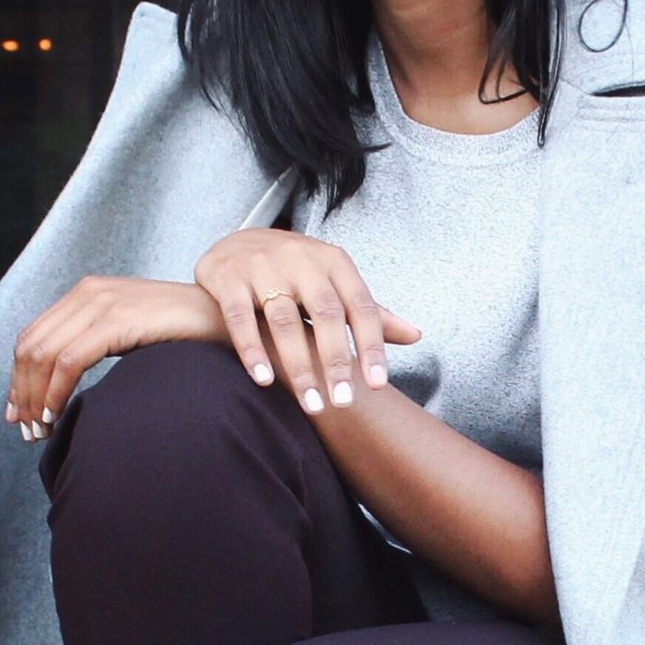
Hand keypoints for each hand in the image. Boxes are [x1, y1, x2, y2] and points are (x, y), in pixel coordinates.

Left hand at [4, 277, 225, 439]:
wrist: (223, 317)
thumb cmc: (181, 332)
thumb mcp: (128, 332)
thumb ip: (93, 343)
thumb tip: (59, 381)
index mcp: (86, 292)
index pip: (32, 337)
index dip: (18, 378)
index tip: (17, 413)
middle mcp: (88, 292)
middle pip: (31, 347)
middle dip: (22, 393)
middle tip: (26, 429)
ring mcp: (102, 302)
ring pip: (44, 355)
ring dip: (35, 398)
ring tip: (40, 429)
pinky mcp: (117, 319)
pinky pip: (69, 360)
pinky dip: (55, 391)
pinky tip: (56, 413)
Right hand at [192, 225, 421, 411]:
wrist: (234, 242)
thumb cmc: (293, 271)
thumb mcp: (333, 282)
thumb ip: (369, 312)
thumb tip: (415, 336)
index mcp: (334, 262)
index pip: (360, 306)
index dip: (371, 345)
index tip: (377, 385)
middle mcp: (301, 260)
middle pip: (325, 313)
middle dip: (336, 360)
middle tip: (343, 402)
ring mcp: (262, 267)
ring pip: (284, 319)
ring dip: (298, 364)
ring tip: (310, 403)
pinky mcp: (228, 278)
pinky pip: (240, 317)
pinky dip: (252, 349)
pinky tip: (264, 379)